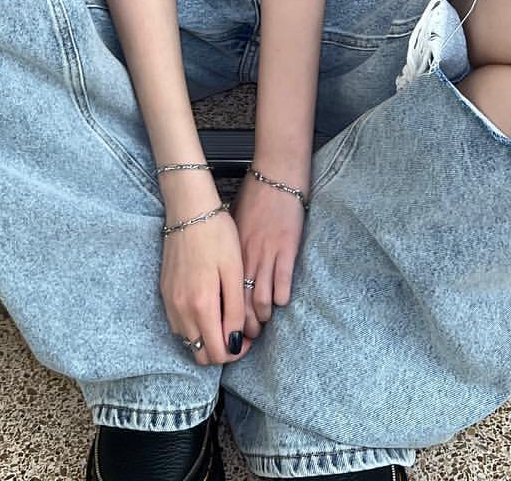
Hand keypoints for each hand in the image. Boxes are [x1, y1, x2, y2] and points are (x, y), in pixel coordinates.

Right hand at [159, 204, 254, 365]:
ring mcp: (169, 302)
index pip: (216, 354)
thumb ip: (234, 312)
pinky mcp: (164, 292)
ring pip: (188, 341)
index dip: (236, 352)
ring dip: (206, 338)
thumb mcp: (234, 273)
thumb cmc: (217, 236)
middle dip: (221, 350)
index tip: (247, 336)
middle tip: (237, 330)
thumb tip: (234, 343)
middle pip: (200, 354)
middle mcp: (180, 310)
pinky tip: (207, 306)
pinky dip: (193, 326)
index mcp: (201, 306)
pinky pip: (178, 324)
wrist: (189, 209)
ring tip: (224, 316)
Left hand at [229, 168, 306, 342]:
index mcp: (231, 251)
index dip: (225, 315)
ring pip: (261, 299)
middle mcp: (246, 256)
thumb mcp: (233, 223)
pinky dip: (281, 297)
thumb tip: (225, 271)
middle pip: (241, 303)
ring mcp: (266, 254)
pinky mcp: (286, 249)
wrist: (275, 175)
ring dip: (263, 315)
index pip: (224, 293)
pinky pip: (282, 283)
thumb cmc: (254, 197)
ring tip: (265, 320)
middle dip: (244, 325)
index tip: (229, 326)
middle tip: (249, 335)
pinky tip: (281, 301)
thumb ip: (230, 248)